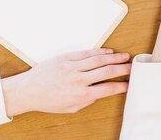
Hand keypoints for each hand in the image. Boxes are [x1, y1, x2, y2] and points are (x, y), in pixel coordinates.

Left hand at [1, 48, 129, 116]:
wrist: (29, 90)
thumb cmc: (48, 100)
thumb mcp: (70, 108)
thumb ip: (87, 101)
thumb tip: (100, 94)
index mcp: (81, 95)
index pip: (107, 89)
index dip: (121, 86)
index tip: (128, 84)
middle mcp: (79, 80)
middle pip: (106, 71)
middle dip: (122, 69)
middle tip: (131, 67)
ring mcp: (72, 67)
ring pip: (98, 60)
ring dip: (114, 58)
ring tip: (124, 56)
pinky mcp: (66, 58)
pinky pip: (86, 53)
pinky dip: (99, 51)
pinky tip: (108, 52)